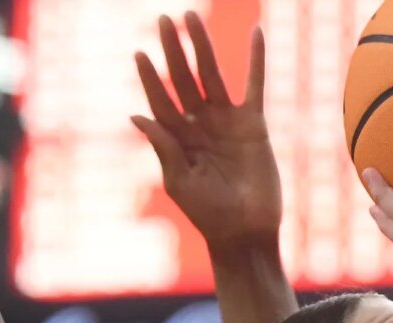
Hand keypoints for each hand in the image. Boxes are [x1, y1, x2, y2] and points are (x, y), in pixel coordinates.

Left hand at [133, 14, 283, 250]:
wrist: (246, 232)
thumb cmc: (209, 215)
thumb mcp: (179, 183)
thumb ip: (163, 148)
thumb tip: (136, 115)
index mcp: (176, 138)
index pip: (160, 100)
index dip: (150, 77)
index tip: (139, 52)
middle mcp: (199, 124)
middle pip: (183, 79)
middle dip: (173, 50)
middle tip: (163, 19)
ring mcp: (226, 121)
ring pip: (212, 74)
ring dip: (202, 46)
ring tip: (191, 17)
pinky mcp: (254, 123)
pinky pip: (254, 85)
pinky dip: (256, 60)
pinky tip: (256, 32)